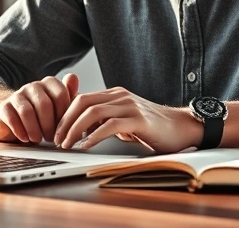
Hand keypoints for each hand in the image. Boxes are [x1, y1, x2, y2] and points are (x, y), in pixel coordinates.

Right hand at [0, 74, 78, 143]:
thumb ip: (69, 96)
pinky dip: (21, 131)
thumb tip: (74, 78)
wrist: (10, 119)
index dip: (63, 115)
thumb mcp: (58, 108)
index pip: (61, 95)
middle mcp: (33, 86)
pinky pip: (12, 118)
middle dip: (49, 126)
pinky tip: (25, 138)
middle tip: (51, 139)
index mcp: (49, 84)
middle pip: (44, 104)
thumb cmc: (39, 116)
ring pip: (27, 112)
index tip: (63, 129)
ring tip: (38, 140)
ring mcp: (17, 95)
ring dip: (35, 130)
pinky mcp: (4, 107)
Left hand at [53, 87, 202, 153]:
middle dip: (64, 121)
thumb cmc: (153, 127)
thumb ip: (106, 120)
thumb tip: (81, 130)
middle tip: (56, 139)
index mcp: (114, 94)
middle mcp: (120, 96)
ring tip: (67, 144)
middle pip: (82, 102)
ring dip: (75, 129)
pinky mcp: (139, 119)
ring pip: (92, 112)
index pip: (80, 99)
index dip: (64, 115)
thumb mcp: (124, 120)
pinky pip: (110, 125)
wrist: (183, 127)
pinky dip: (94, 135)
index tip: (55, 132)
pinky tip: (86, 145)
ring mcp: (130, 106)